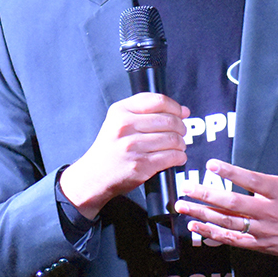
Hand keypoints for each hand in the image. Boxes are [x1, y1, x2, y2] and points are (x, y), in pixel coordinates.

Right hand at [59, 93, 188, 218]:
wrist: (94, 175)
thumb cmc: (110, 148)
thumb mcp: (117, 121)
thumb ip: (145, 111)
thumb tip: (183, 111)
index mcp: (119, 112)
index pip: (158, 101)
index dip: (175, 107)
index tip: (181, 113)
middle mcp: (124, 127)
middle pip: (169, 120)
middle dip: (181, 127)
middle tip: (181, 133)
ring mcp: (132, 146)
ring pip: (173, 139)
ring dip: (181, 144)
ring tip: (178, 146)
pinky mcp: (141, 165)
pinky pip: (172, 157)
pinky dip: (179, 157)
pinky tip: (176, 157)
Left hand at [173, 129, 277, 264]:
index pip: (253, 181)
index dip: (232, 173)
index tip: (212, 165)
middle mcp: (270, 212)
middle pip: (235, 204)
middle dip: (208, 195)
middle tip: (187, 187)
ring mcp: (263, 230)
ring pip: (228, 222)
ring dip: (203, 214)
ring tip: (182, 205)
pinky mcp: (258, 244)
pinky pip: (232, 239)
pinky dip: (212, 233)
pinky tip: (195, 226)